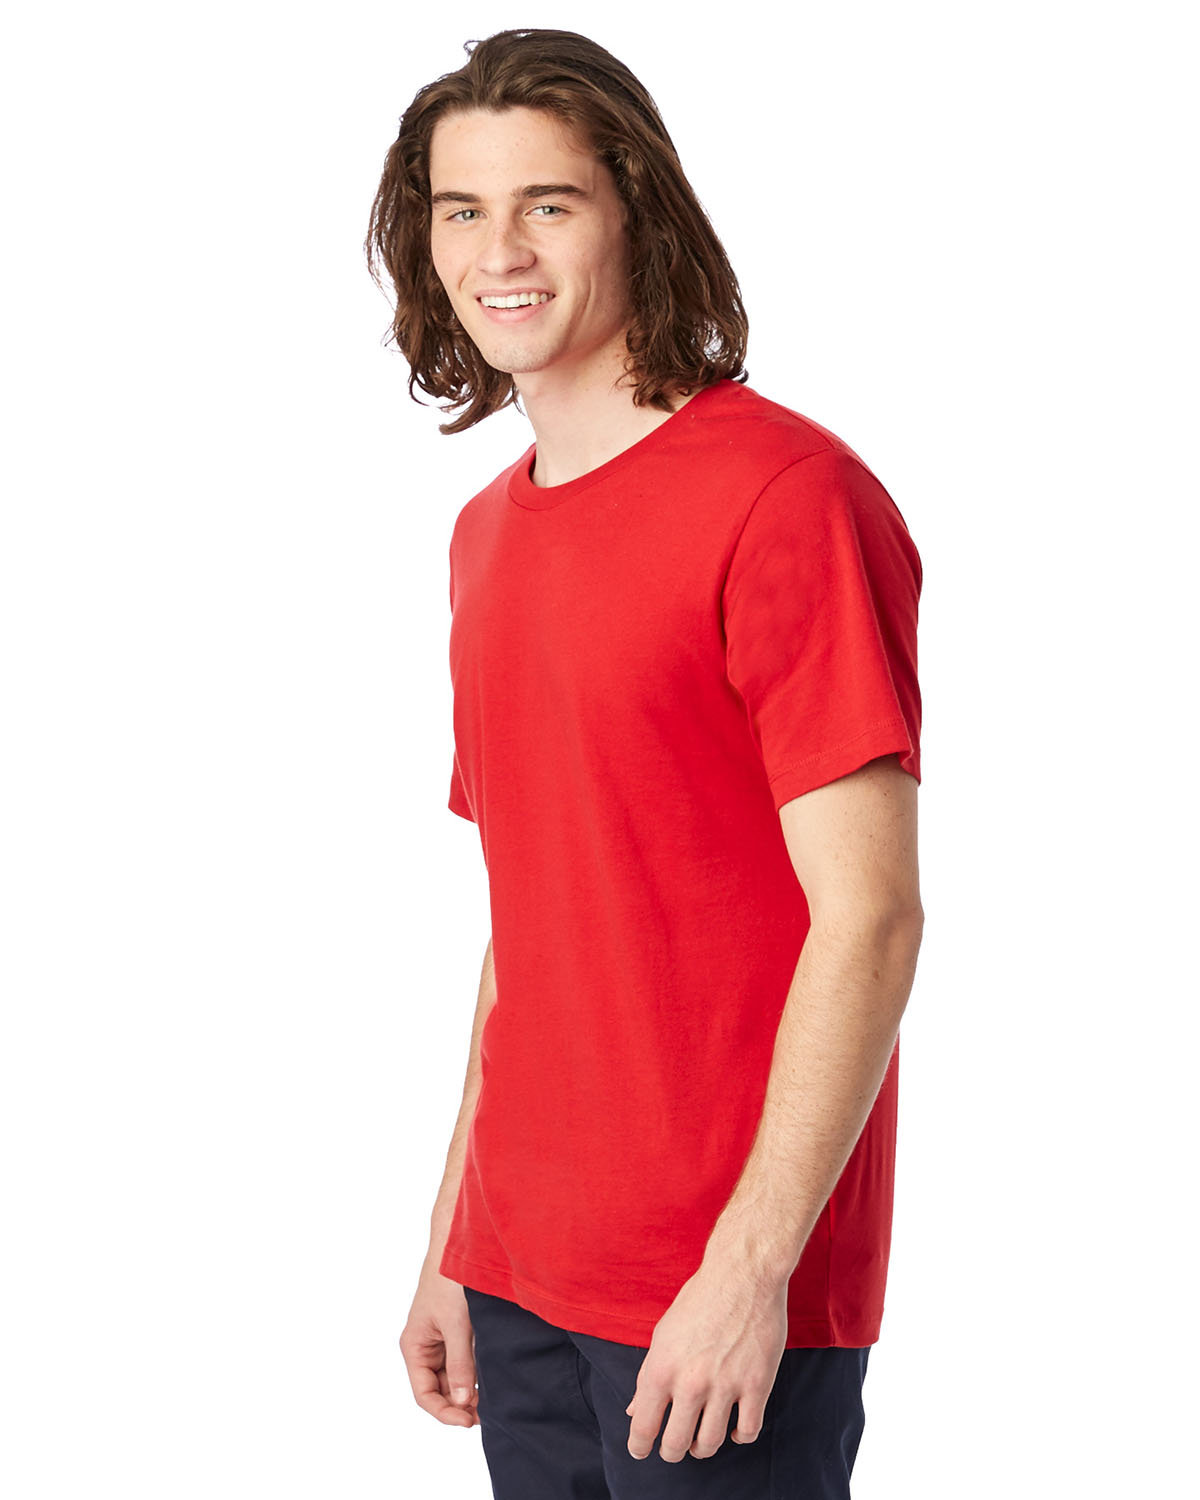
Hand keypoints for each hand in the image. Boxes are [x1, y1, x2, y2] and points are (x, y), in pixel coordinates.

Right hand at [399, 1253, 478, 1427]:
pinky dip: (476, 1372)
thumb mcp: (457, 1324)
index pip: (425, 1394)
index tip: (470, 1420)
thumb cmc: (450, 1279)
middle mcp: (425, 1347)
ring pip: (454, 1378)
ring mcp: (441, 1340)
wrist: (460, 1242)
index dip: (446, 1412)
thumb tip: (463, 1402)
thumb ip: (461, 1364)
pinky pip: (464, 1361)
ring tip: (493, 1397)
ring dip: (470, 1389)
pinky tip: (492, 1377)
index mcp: (414, 1346)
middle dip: (461, 1403)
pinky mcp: (457, 1331)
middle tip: (488, 1411)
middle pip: (440, 1390)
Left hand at [624, 1260, 787, 1462]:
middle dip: (672, 1452)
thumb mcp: (663, 1334)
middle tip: (674, 1448)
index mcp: (661, 1368)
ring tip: (701, 1440)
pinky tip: (735, 1428)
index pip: (643, 1426)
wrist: (742, 1275)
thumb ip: (648, 1375)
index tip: (641, 1450)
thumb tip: (635, 1408)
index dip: (639, 1446)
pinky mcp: (756, 1385)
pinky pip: (748, 1431)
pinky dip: (740, 1436)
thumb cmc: (699, 1300)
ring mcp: (725, 1386)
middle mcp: (690, 1383)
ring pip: (711, 1443)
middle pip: (676, 1445)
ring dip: (703, 1448)